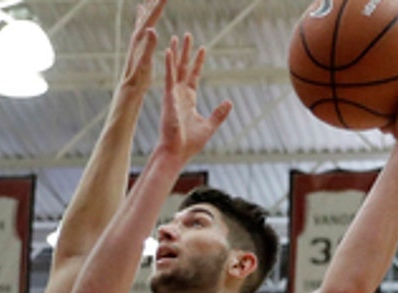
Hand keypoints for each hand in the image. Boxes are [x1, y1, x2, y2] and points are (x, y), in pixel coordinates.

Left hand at [120, 0, 167, 95]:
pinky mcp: (137, 43)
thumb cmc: (139, 78)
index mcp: (141, 38)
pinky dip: (142, 15)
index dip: (160, 3)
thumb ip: (148, 46)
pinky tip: (140, 9)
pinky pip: (141, 24)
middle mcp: (137, 35)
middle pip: (147, 13)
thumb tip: (151, 29)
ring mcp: (136, 38)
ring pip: (144, 17)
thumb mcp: (145, 62)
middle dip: (154, 1)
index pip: (152, 16)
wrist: (129, 87)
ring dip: (148, 5)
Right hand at [157, 34, 231, 161]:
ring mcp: (172, 96)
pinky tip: (168, 52)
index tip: (202, 49)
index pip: (193, 76)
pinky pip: (168, 78)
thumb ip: (219, 113)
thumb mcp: (209, 126)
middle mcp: (179, 96)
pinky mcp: (168, 99)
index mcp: (188, 101)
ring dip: (176, 53)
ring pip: (174, 69)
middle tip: (186, 36)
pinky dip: (168, 65)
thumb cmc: (189, 143)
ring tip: (176, 37)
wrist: (176, 152)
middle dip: (185, 52)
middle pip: (183, 68)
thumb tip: (229, 102)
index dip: (197, 63)